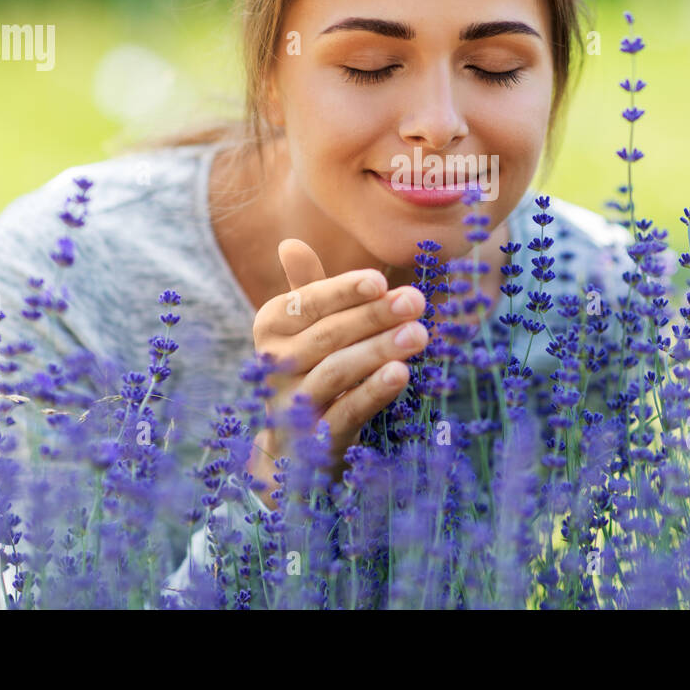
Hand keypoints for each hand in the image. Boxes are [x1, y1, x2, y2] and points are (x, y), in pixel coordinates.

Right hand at [247, 238, 427, 507]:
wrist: (296, 445)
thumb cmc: (311, 367)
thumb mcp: (308, 328)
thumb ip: (308, 289)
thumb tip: (290, 244)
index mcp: (271, 326)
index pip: (307, 303)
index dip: (343, 291)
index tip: (380, 280)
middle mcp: (273, 363)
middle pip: (328, 334)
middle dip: (374, 316)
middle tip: (415, 301)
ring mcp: (292, 403)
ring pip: (337, 370)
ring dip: (379, 349)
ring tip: (418, 333)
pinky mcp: (315, 438)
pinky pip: (346, 410)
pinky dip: (373, 391)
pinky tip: (401, 373)